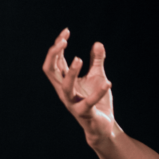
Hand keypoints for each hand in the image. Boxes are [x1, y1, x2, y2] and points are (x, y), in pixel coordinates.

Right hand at [42, 29, 116, 145]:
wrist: (102, 127)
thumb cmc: (97, 102)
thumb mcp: (97, 77)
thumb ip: (97, 61)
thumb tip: (98, 43)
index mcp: (64, 81)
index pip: (55, 60)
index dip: (58, 46)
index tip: (66, 32)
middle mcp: (64, 91)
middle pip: (50, 71)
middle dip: (54, 55)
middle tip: (63, 41)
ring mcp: (72, 103)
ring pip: (65, 87)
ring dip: (71, 72)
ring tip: (79, 58)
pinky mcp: (84, 113)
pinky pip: (89, 103)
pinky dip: (98, 92)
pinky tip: (108, 83)